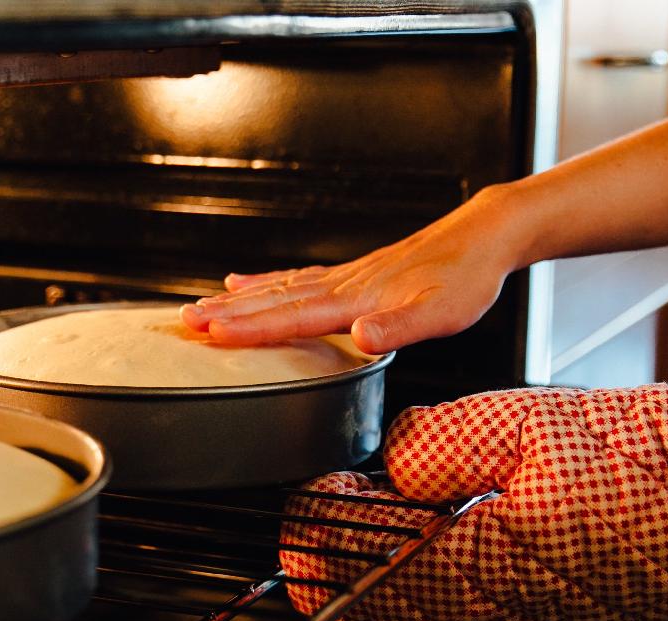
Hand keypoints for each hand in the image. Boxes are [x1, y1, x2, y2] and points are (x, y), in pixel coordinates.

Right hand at [180, 186, 523, 353]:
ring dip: (237, 299)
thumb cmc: (467, 278)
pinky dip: (264, 281)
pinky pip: (296, 278)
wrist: (483, 236)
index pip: (294, 315)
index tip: (213, 333)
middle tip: (184, 321)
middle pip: (274, 299)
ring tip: (200, 306)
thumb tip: (362, 337)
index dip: (251, 327)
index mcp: (359, 299)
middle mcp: (344, 285)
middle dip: (228, 312)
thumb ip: (401, 327)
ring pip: (278, 287)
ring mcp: (346, 276)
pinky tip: (245, 281)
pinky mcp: (353, 273)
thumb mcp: (444, 314)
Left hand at [281, 341, 667, 620]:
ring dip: (389, 548)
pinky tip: (459, 497)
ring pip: (413, 598)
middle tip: (345, 489)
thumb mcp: (517, 428)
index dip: (308, 545)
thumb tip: (390, 456)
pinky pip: (461, 589)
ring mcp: (514, 611)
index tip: (307, 497)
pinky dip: (436, 551)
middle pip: (369, 604)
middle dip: (341, 548)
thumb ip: (430, 444)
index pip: (344, 593)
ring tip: (403, 485)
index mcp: (465, 572)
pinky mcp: (542, 599)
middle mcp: (484, 609)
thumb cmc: (646, 469)